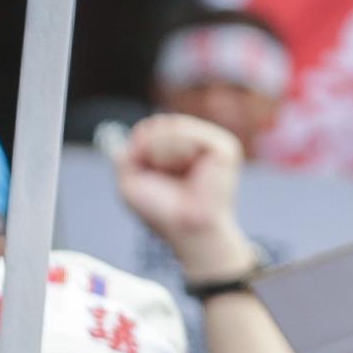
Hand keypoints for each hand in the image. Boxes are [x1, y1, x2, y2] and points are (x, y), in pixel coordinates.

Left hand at [109, 111, 251, 282]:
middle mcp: (195, 145)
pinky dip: (179, 150)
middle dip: (151, 149)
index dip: (141, 148)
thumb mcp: (129, 181)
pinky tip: (190, 169)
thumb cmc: (161, 212)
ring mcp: (211, 145)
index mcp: (177, 153)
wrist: (186, 228)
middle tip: (165, 177)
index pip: (150, 128)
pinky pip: (190, 132)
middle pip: (159, 123)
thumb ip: (127, 152)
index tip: (149, 173)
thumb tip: (142, 132)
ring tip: (179, 177)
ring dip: (164, 152)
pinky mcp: (225, 148)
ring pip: (173, 125)